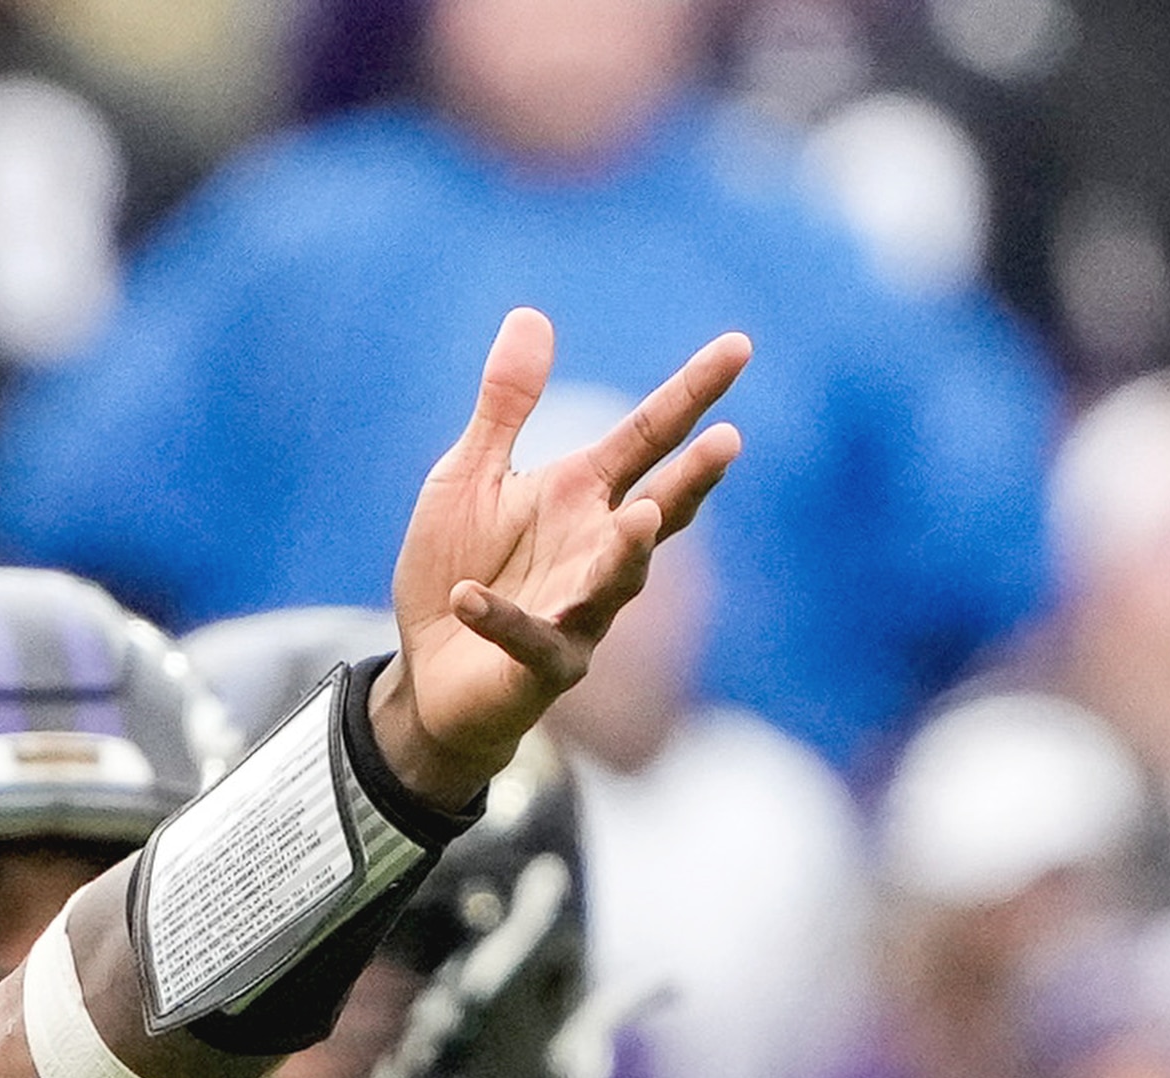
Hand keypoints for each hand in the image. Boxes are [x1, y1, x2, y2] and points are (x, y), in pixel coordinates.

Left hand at [374, 310, 748, 811]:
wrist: (431, 670)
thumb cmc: (459, 566)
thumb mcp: (470, 475)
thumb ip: (506, 406)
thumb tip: (531, 315)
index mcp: (585, 495)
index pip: (651, 436)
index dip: (693, 393)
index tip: (738, 347)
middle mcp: (596, 549)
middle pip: (659, 508)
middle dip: (692, 479)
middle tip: (728, 442)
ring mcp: (578, 611)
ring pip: (616, 581)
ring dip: (626, 552)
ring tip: (640, 516)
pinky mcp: (539, 665)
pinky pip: (526, 638)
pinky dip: (500, 619)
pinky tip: (468, 597)